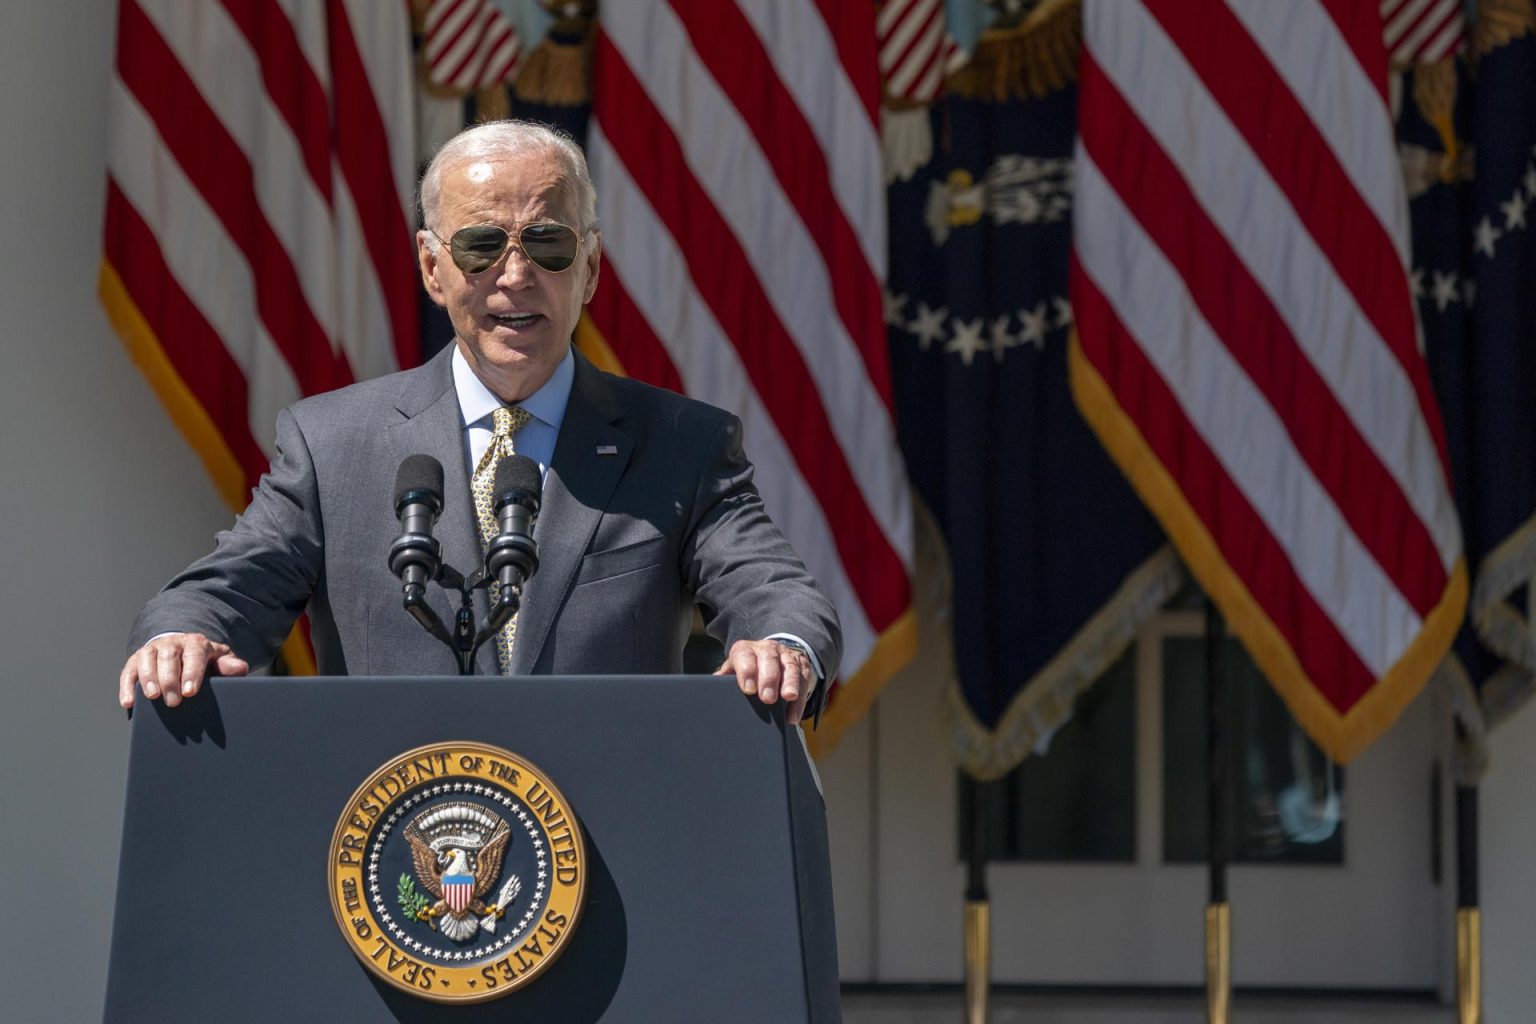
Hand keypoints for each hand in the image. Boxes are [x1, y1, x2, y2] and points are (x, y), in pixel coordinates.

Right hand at [118, 633, 248, 708]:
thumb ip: (229, 665)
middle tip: (173, 702)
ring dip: (148, 678)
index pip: (194, 655)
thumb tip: (240, 668)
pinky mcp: (136, 660)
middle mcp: (172, 643)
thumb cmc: (203, 660)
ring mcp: (152, 650)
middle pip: (168, 657)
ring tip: (152, 697)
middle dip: (170, 679)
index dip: (192, 673)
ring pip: (147, 659)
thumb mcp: (219, 661)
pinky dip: (127, 686)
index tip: (190, 692)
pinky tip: (128, 702)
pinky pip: (129, 671)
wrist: (182, 649)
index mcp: (195, 643)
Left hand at [714, 639, 814, 724]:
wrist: (770, 657)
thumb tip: (713, 686)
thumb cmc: (747, 670)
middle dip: (769, 678)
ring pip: (790, 666)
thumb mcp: (734, 670)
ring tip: (788, 697)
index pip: (745, 655)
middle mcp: (767, 649)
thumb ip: (725, 677)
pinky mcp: (801, 665)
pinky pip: (804, 679)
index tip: (748, 689)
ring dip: (790, 683)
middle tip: (767, 698)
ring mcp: (785, 656)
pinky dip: (800, 699)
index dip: (747, 671)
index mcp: (746, 650)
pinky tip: (793, 714)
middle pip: (769, 658)